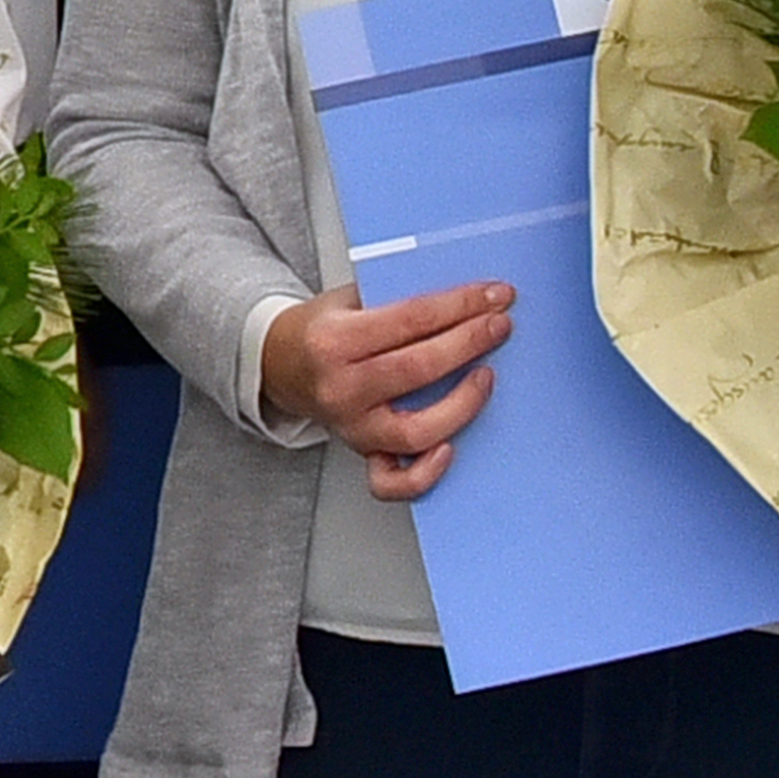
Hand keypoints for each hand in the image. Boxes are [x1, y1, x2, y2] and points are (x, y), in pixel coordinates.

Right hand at [256, 279, 510, 501]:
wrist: (280, 364)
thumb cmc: (322, 331)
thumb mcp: (348, 299)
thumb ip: (397, 299)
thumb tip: (465, 298)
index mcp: (334, 341)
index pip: (411, 319)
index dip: (460, 305)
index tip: (495, 296)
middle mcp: (341, 388)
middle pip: (419, 367)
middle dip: (470, 342)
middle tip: (498, 325)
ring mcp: (352, 426)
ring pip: (417, 430)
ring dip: (463, 403)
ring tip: (485, 376)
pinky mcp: (361, 451)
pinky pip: (392, 481)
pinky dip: (425, 472)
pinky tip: (450, 448)